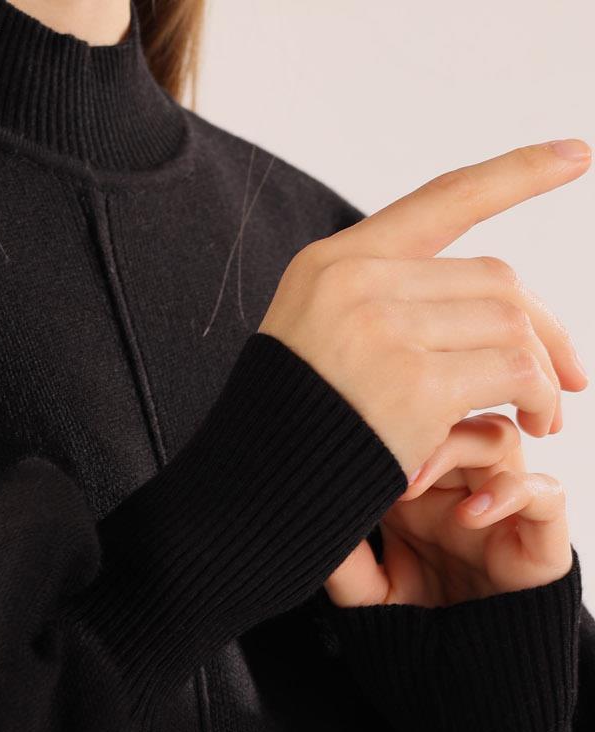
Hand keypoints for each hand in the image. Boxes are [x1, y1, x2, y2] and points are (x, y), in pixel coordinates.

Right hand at [257, 139, 590, 475]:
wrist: (246, 501)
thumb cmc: (287, 438)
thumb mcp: (314, 346)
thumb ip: (379, 309)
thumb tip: (483, 304)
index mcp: (332, 263)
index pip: (442, 200)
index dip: (515, 174)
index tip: (576, 155)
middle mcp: (358, 283)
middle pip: (493, 279)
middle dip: (544, 327)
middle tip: (570, 376)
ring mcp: (385, 330)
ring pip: (510, 324)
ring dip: (544, 373)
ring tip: (547, 415)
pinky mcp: (414, 385)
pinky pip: (513, 373)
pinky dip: (539, 398)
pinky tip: (536, 425)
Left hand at [323, 412, 572, 606]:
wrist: (461, 677)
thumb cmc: (413, 630)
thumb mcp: (366, 596)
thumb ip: (345, 563)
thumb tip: (313, 523)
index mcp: (421, 492)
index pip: (416, 430)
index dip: (389, 431)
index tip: (352, 455)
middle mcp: (462, 490)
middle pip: (457, 420)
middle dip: (420, 431)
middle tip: (381, 464)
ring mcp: (501, 506)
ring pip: (499, 439)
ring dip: (458, 451)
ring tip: (412, 490)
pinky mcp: (540, 534)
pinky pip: (546, 491)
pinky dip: (512, 492)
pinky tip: (471, 514)